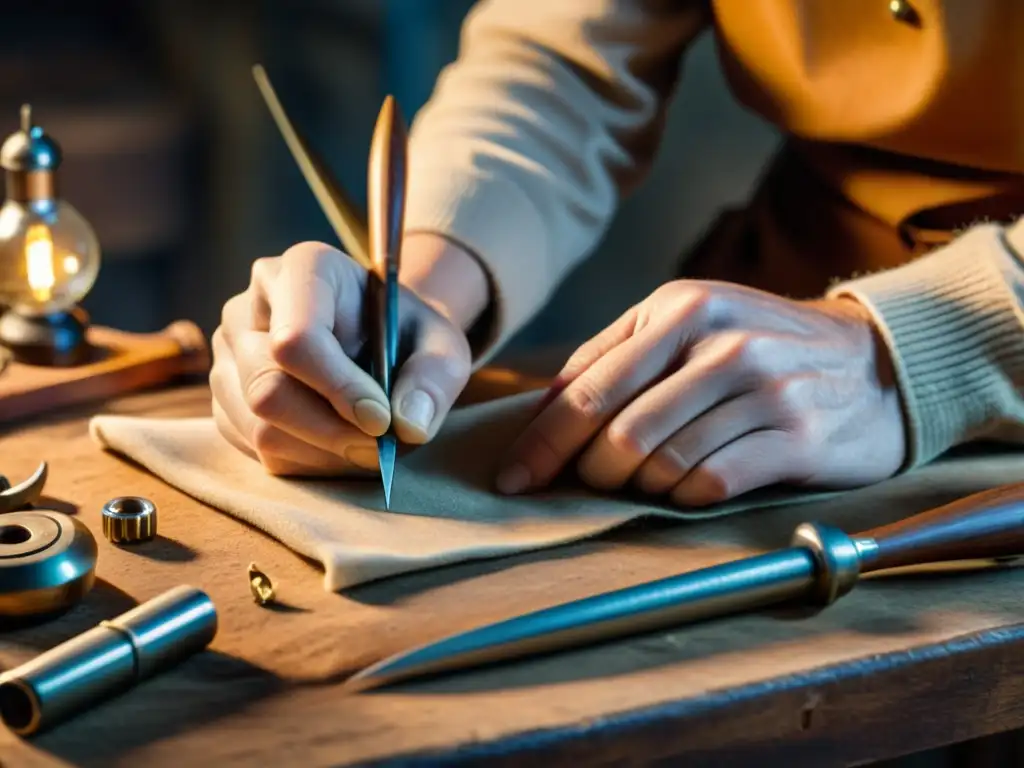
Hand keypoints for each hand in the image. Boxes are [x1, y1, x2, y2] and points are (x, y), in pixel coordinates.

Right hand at [210, 241, 471, 474]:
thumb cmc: (409, 337)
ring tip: (367, 448)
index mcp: (304, 269)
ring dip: (321, 454)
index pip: (295, 338)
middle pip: (267, 388)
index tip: (381, 421)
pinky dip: (304, 463)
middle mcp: (251, 306)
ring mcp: (229, 354)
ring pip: (257, 426)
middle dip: (330, 432)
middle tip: (381, 449)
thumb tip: (407, 426)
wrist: (381, 343)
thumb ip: (434, 380)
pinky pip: (253, 449)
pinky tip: (338, 448)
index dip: (337, 388)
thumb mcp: (443, 346)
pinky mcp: (225, 399)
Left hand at [496, 280, 905, 504]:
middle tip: (591, 481)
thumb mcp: (690, 321)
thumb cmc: (761, 345)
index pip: (588, 387)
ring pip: (660, 464)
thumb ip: (614, 353)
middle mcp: (721, 343)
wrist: (875, 363)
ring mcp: (764, 389)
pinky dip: (683, 496)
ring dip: (640, 485)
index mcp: (681, 309)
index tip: (512, 479)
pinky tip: (690, 484)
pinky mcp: (796, 437)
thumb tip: (541, 408)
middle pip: (618, 433)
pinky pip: (708, 485)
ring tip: (650, 477)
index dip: (542, 442)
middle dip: (589, 471)